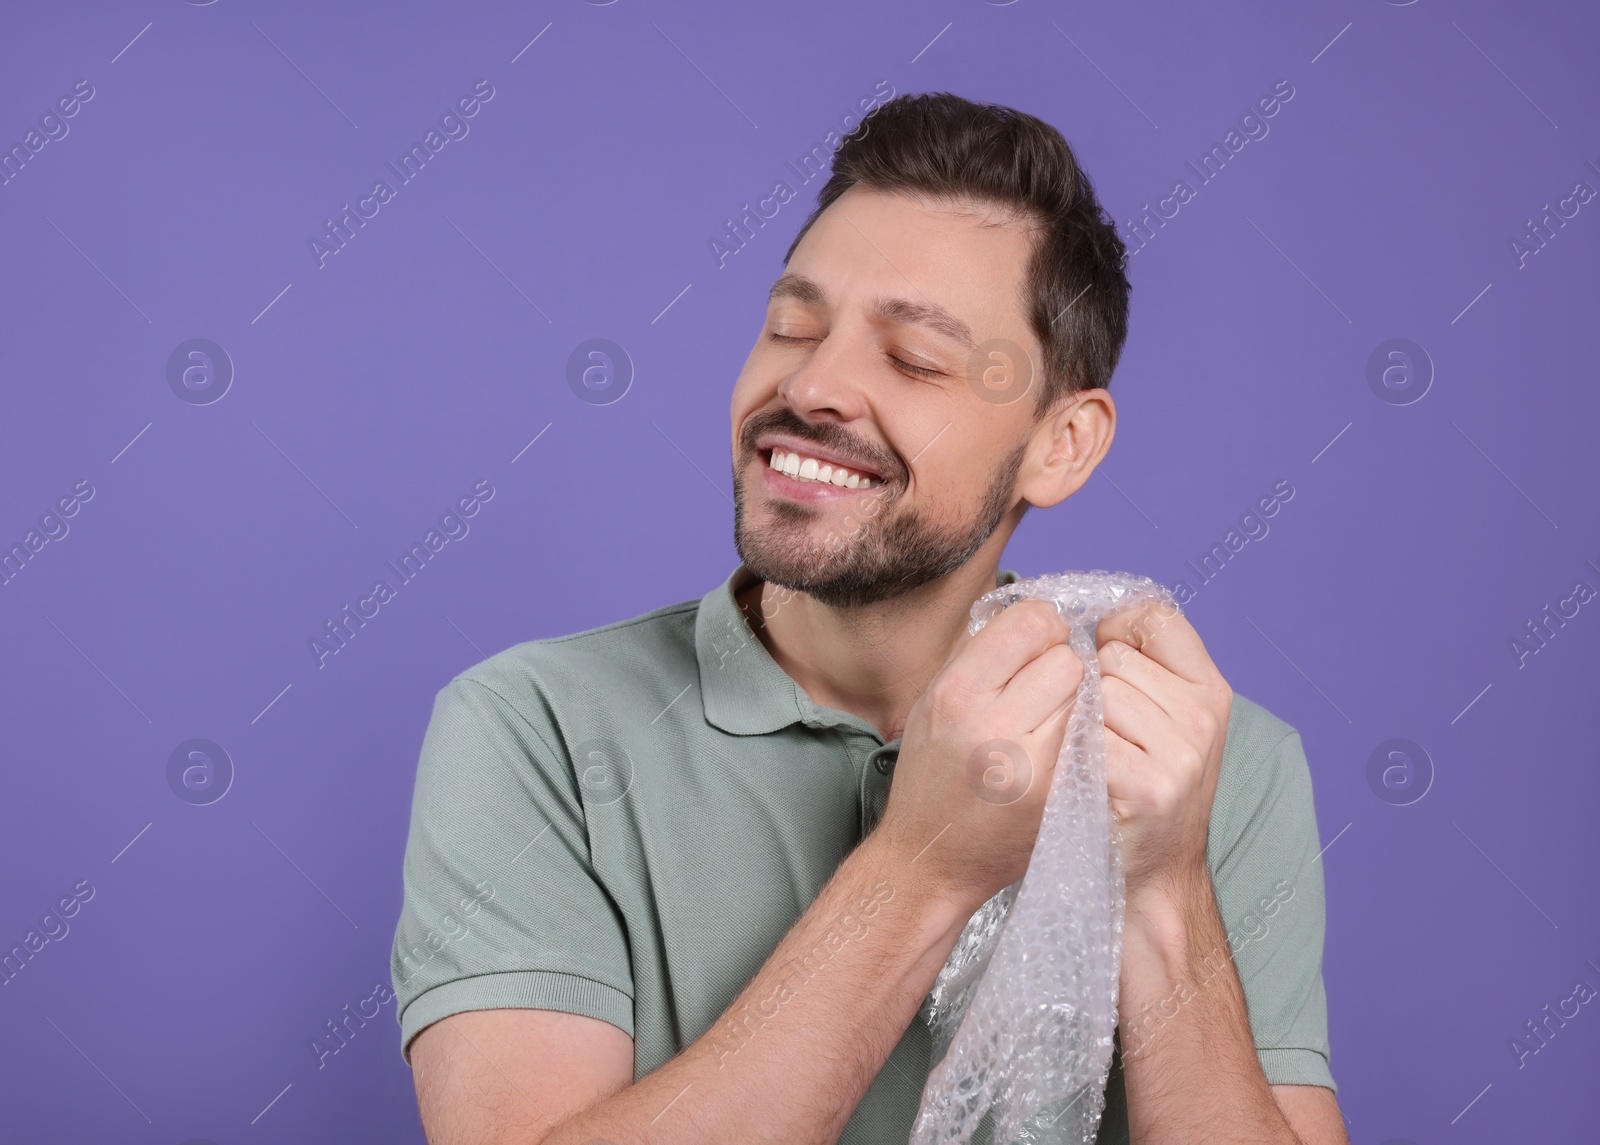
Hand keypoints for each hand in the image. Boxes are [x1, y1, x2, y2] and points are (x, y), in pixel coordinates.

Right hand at [874, 600, 1084, 914]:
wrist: (933, 860)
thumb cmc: (933, 775)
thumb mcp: (935, 700)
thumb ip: (983, 655)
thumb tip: (1042, 618)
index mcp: (956, 692)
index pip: (1032, 621)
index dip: (1041, 630)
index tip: (1033, 651)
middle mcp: (993, 725)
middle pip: (1068, 658)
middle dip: (1062, 668)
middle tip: (1044, 692)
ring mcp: (1033, 765)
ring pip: (1090, 695)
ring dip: (1078, 702)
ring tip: (1052, 722)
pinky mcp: (1062, 795)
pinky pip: (1096, 738)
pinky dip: (1086, 736)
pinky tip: (1064, 750)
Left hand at [1095, 599, 1232, 897]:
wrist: (1153, 871)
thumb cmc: (1143, 783)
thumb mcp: (1164, 718)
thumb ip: (1145, 666)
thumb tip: (1095, 618)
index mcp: (1210, 689)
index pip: (1155, 617)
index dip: (1116, 628)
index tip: (1102, 656)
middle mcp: (1204, 717)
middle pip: (1114, 656)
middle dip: (1093, 687)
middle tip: (1105, 733)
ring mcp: (1182, 753)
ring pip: (1097, 695)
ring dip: (1081, 723)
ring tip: (1098, 757)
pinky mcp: (1151, 787)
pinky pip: (1088, 740)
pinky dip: (1077, 758)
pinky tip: (1091, 780)